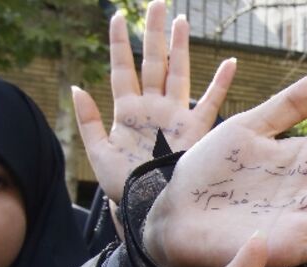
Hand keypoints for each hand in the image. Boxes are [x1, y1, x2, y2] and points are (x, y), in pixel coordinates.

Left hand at [72, 1, 235, 203]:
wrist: (150, 206)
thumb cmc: (124, 186)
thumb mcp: (97, 154)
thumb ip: (88, 121)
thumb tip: (76, 87)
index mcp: (127, 111)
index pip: (122, 69)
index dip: (120, 43)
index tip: (118, 17)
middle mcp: (153, 108)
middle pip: (153, 62)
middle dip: (154, 33)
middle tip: (156, 4)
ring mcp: (175, 116)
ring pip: (178, 73)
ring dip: (180, 48)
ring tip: (180, 21)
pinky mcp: (195, 130)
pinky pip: (210, 103)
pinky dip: (221, 84)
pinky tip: (230, 64)